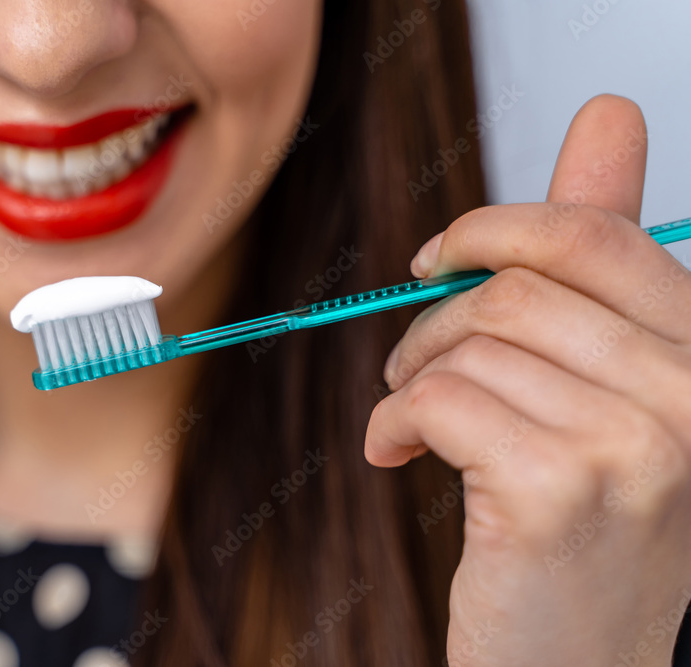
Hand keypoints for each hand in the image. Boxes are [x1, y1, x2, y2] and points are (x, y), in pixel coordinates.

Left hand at [364, 95, 690, 665]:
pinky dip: (393, 422)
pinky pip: (440, 399)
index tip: (436, 259)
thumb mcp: (601, 390)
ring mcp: (635, 445)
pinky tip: (395, 455)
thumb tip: (606, 116)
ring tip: (406, 423)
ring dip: (410, 378)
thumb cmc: (579, 526)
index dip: (494, 228)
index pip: (595, 237)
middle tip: (408, 367)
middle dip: (435, 318)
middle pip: (517, 288)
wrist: (575, 664)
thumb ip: (595, 265)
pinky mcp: (558, 492)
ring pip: (470, 345)